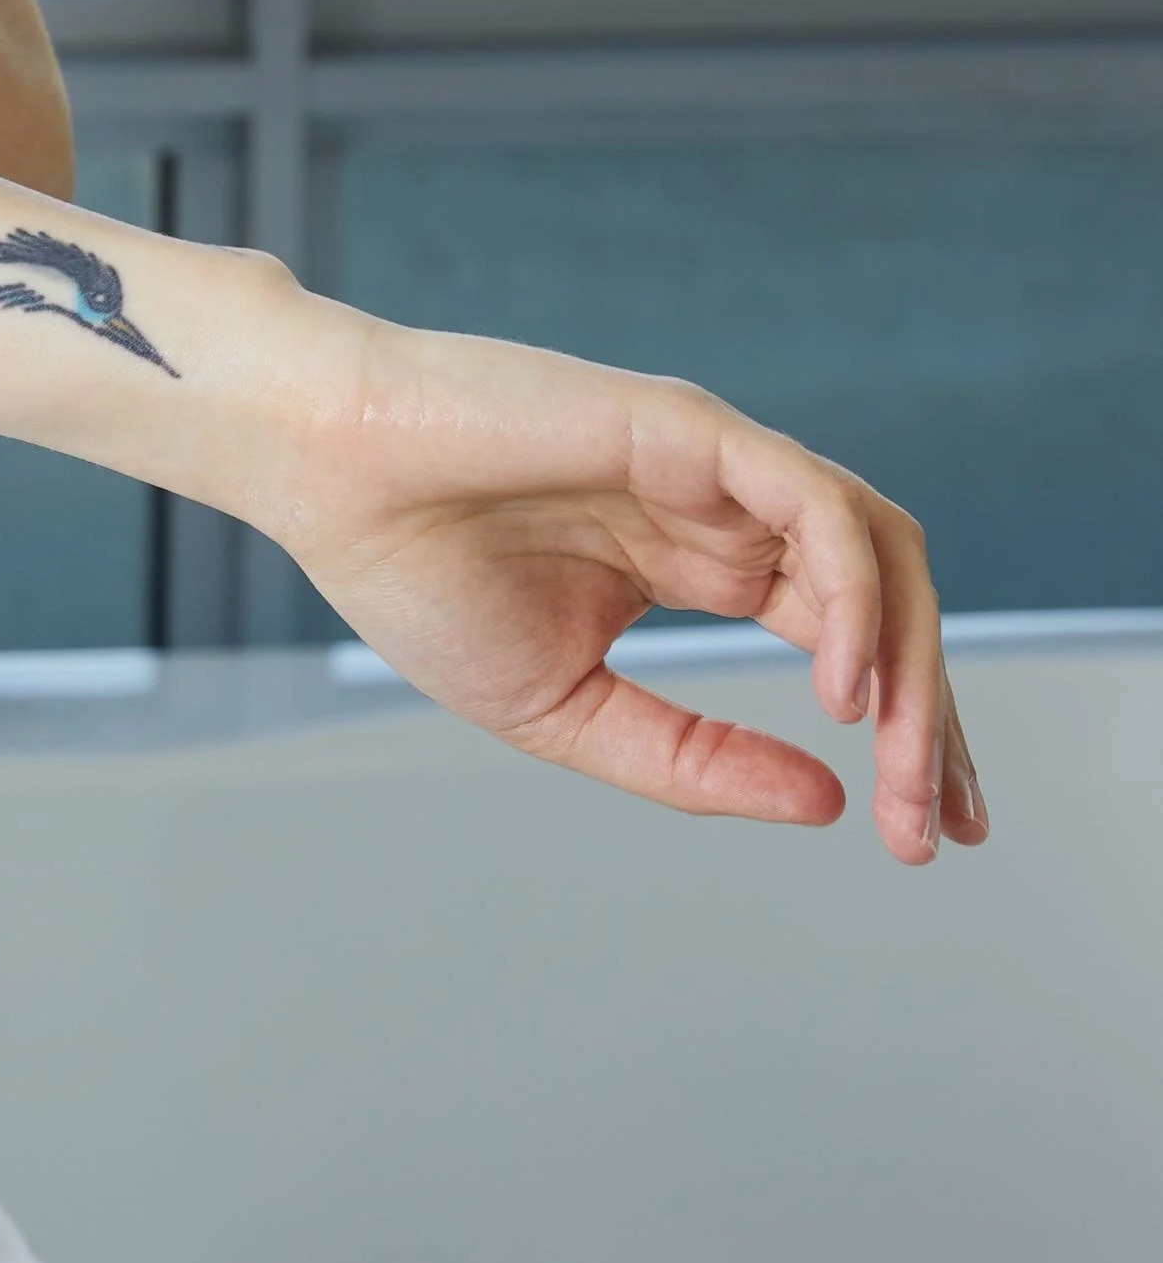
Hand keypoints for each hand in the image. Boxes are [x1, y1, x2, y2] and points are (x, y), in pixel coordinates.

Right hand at [225, 289, 982, 864]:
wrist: (326, 476)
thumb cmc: (416, 574)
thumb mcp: (567, 712)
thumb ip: (692, 759)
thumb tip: (830, 804)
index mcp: (705, 563)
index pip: (848, 642)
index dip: (903, 733)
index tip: (925, 834)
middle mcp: (733, 510)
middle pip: (891, 604)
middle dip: (929, 718)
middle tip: (936, 825)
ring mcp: (722, 465)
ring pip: (879, 553)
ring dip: (912, 663)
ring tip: (901, 763)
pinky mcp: (695, 429)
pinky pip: (816, 508)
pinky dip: (850, 594)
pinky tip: (840, 686)